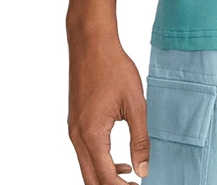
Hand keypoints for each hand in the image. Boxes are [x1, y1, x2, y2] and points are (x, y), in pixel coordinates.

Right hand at [68, 34, 149, 183]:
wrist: (91, 44)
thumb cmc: (113, 68)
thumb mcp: (135, 104)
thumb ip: (140, 139)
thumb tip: (143, 169)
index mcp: (92, 135)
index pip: (104, 178)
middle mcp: (77, 137)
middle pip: (90, 179)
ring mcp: (73, 130)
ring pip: (86, 167)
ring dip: (105, 176)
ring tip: (129, 175)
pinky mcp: (75, 123)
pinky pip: (84, 153)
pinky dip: (99, 162)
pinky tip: (117, 158)